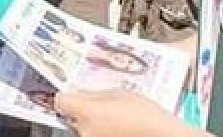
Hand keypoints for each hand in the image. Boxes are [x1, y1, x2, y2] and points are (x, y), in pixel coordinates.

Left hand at [53, 89, 199, 136]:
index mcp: (87, 112)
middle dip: (83, 110)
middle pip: (72, 116)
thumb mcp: (119, 93)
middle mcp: (85, 131)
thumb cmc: (145, 115)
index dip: (67, 96)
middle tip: (103, 106)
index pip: (60, 101)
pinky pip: (94, 135)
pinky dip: (102, 131)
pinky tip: (118, 128)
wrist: (162, 136)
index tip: (72, 94)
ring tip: (115, 118)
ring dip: (93, 122)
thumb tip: (77, 91)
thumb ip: (93, 93)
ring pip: (83, 127)